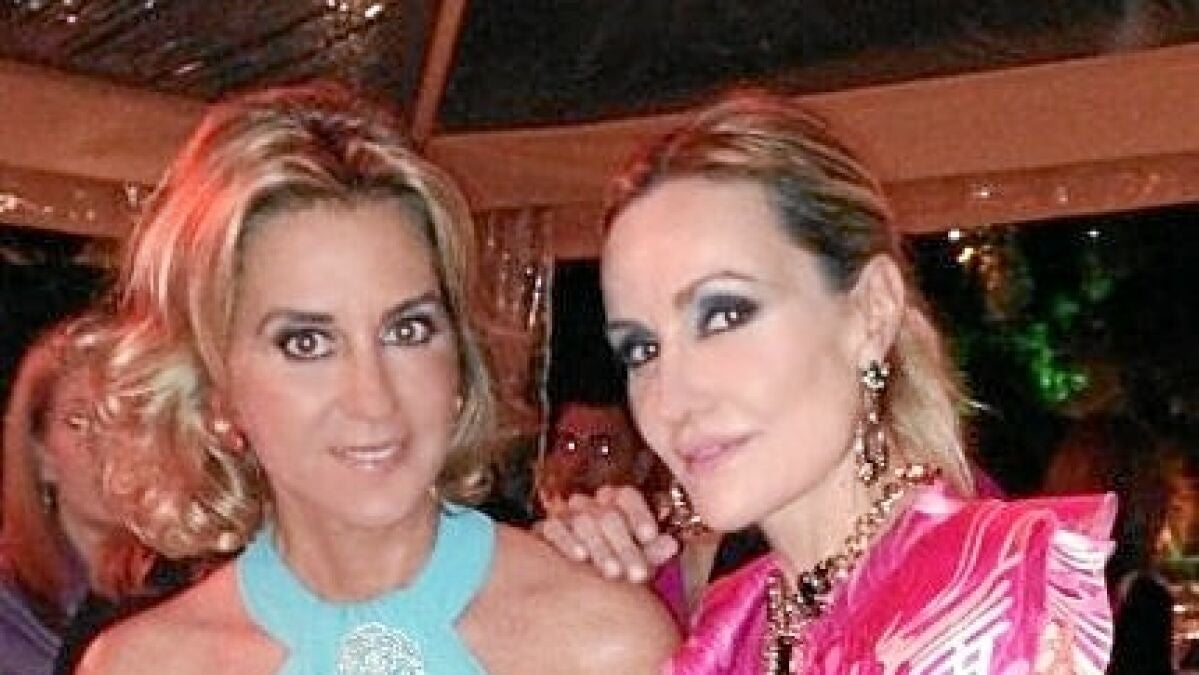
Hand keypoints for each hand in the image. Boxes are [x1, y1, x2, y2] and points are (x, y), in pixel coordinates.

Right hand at [536, 484, 679, 582]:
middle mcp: (591, 503)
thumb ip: (652, 551)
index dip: (639, 514)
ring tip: (614, 573)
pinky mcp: (545, 527)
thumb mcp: (635, 559)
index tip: (650, 536)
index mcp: (615, 502)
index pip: (628, 497)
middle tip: (638, 574)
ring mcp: (567, 513)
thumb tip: (673, 544)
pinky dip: (568, 542)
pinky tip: (580, 558)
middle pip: (609, 515)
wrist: (568, 579)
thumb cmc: (611, 563)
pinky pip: (554, 528)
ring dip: (601, 548)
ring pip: (583, 522)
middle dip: (626, 546)